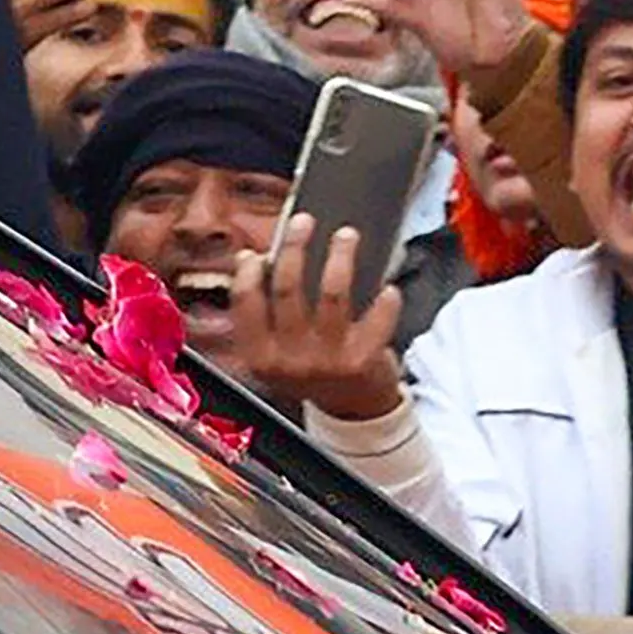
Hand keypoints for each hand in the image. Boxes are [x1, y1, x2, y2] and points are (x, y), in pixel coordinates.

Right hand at [232, 212, 404, 424]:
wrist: (352, 410)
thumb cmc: (311, 368)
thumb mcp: (275, 351)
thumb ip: (262, 313)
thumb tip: (252, 260)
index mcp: (261, 356)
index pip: (245, 305)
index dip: (247, 272)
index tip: (254, 251)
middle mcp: (291, 360)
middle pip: (288, 289)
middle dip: (294, 247)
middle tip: (303, 223)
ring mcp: (329, 360)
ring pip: (332, 294)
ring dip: (340, 258)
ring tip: (346, 236)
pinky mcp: (364, 359)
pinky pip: (377, 318)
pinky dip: (385, 300)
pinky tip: (387, 287)